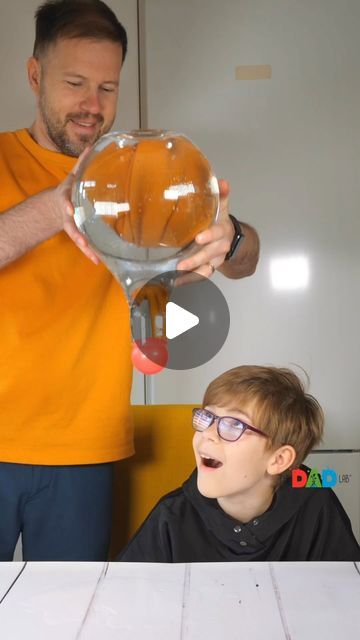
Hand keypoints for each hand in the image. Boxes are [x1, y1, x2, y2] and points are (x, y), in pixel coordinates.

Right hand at [50, 148, 99, 264]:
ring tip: (94, 256)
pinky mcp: (78, 234)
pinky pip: (84, 245)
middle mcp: (67, 215)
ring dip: (85, 248)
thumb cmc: (69, 190)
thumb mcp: (73, 176)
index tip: (70, 209)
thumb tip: (92, 145)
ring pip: (77, 238)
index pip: (65, 201)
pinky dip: (90, 254)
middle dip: (76, 233)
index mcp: (66, 199)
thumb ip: (81, 162)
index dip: (67, 205)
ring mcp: (71, 226)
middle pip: (70, 225)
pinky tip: (99, 261)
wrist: (56, 206)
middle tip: (83, 241)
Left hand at [176, 179, 232, 277]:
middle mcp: (221, 247)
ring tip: (176, 277)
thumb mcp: (222, 208)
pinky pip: (201, 276)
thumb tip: (222, 182)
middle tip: (181, 265)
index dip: (209, 236)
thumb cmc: (220, 222)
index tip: (199, 238)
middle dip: (195, 260)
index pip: (217, 233)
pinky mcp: (209, 268)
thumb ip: (221, 196)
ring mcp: (215, 260)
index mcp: (223, 230)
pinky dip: (189, 281)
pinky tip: (175, 282)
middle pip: (210, 255)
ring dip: (191, 275)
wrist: (231, 239)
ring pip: (206, 270)